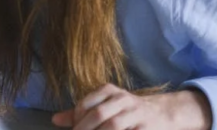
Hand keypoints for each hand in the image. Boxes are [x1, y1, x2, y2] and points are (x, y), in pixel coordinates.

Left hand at [52, 84, 211, 129]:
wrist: (161, 113)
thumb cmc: (126, 111)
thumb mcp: (104, 106)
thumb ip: (80, 113)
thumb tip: (55, 119)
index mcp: (109, 91)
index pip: (86, 102)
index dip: (76, 118)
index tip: (73, 128)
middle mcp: (122, 98)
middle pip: (99, 114)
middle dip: (85, 128)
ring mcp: (136, 113)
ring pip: (113, 125)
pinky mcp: (146, 128)